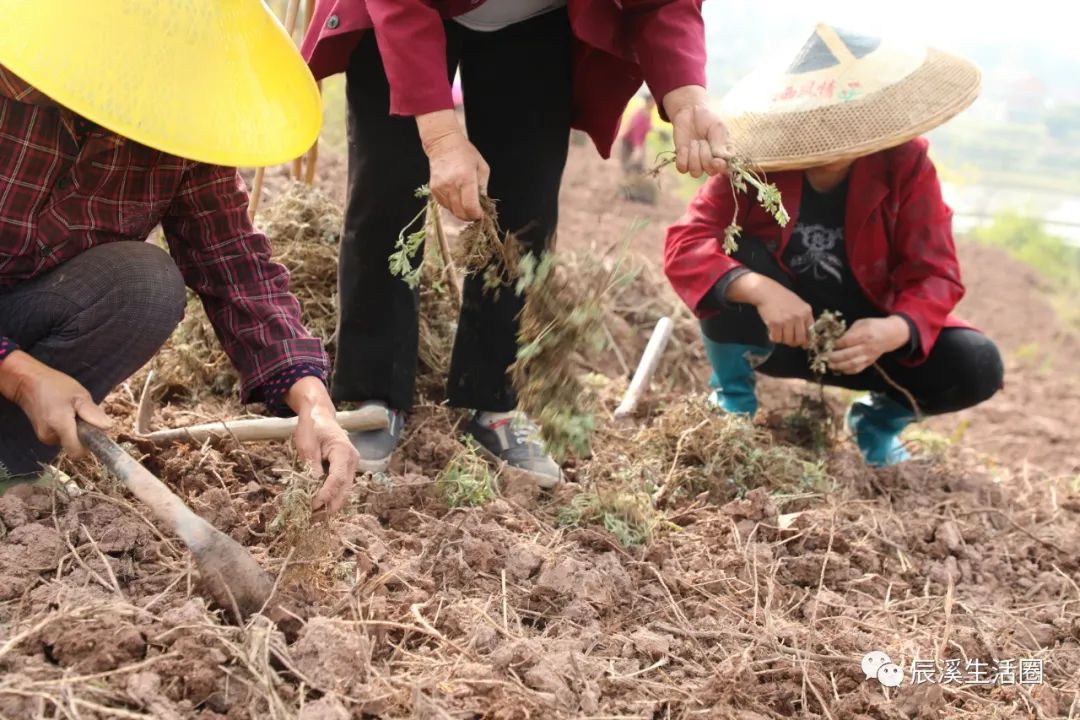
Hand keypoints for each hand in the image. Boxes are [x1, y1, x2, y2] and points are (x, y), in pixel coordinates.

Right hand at [0, 350, 111, 456]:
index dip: (89, 445)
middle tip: (81, 413)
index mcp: (60, 427)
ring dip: (75, 429)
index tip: (93, 431)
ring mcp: (44, 437)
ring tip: (70, 410)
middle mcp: (50, 437)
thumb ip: (92, 413)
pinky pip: (62, 436)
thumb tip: (108, 427)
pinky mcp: (43, 435)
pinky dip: (67, 428)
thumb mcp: (79, 395)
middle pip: (75, 445)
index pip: (78, 452)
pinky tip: (63, 413)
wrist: (27, 382)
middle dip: (83, 433)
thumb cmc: (55, 386)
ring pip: (69, 440)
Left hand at [285, 377, 358, 514]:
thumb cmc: (312, 427)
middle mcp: (352, 461)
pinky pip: (339, 487)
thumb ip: (311, 464)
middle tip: (312, 519)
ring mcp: (350, 466)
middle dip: (330, 506)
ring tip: (313, 517)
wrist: (320, 416)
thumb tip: (313, 485)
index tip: (313, 505)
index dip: (326, 494)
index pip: (338, 478)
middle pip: (345, 489)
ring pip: (344, 491)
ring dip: (330, 504)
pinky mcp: (344, 470)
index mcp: (344, 452)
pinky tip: (318, 506)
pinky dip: (330, 497)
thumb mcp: (306, 444)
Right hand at [417, 109, 490, 220]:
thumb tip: (483, 204)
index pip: (470, 207)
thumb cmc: (466, 153)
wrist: (444, 144)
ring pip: (452, 211)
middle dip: (470, 216)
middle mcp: (451, 185)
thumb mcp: (482, 167)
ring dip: (461, 212)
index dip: (477, 215)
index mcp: (466, 179)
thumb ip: (483, 187)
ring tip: (467, 205)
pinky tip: (457, 198)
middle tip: (476, 213)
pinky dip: (452, 206)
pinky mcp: (434, 189)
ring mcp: (441, 188)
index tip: (481, 214)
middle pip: (460, 212)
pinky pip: (444, 205)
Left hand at [662, 85, 730, 177]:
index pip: (725, 168)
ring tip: (694, 142)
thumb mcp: (717, 127)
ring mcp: (697, 164)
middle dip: (705, 155)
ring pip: (695, 173)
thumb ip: (720, 142)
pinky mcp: (683, 162)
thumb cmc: (707, 120)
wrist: (690, 114)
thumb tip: (720, 158)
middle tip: (703, 140)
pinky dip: (683, 157)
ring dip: (694, 156)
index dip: (720, 166)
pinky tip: (684, 148)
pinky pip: (682, 169)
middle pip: (709, 171)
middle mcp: (711, 163)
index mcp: (723, 155)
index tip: (716, 160)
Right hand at [728, 273, 812, 346]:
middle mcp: (798, 316)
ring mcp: (787, 320)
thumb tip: (805, 339)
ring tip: (779, 332)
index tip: (803, 344)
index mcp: (806, 311)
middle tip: (788, 340)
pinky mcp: (775, 323)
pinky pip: (776, 338)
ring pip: (787, 340)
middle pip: (799, 339)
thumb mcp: (798, 305)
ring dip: (782, 339)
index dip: (807, 341)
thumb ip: (803, 319)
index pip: (811, 332)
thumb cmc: (781, 298)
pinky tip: (772, 331)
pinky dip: (773, 337)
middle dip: (794, 342)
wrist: (766, 292)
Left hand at [827, 317, 910, 373]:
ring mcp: (869, 356)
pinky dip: (847, 371)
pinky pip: (858, 369)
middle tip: (824, 356)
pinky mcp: (869, 363)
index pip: (847, 341)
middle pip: (848, 354)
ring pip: (852, 364)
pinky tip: (839, 369)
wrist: (891, 335)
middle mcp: (867, 347)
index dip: (836, 344)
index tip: (829, 344)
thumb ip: (850, 332)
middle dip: (834, 357)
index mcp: (865, 334)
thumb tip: (837, 340)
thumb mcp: (862, 323)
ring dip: (839, 366)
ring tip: (830, 365)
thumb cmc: (874, 326)